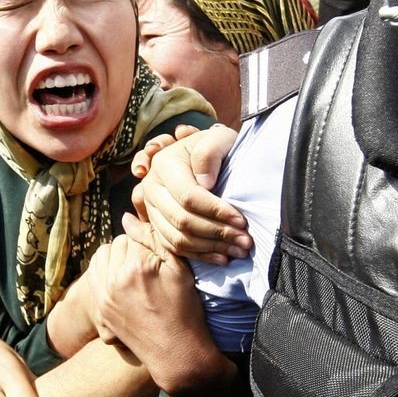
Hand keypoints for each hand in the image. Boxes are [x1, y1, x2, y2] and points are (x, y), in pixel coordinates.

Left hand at [88, 214, 223, 394]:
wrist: (174, 350)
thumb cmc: (184, 308)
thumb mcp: (179, 269)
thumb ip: (154, 239)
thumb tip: (128, 216)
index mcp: (137, 266)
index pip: (135, 233)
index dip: (149, 241)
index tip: (158, 254)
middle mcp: (115, 280)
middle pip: (118, 243)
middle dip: (132, 248)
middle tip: (148, 263)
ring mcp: (104, 296)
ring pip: (102, 256)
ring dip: (116, 257)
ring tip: (134, 269)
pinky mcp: (100, 309)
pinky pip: (94, 276)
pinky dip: (105, 271)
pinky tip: (121, 279)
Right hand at [129, 125, 250, 263]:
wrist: (207, 156)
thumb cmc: (216, 146)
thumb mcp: (218, 138)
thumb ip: (209, 153)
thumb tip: (205, 183)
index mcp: (164, 164)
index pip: (188, 196)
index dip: (215, 211)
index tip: (241, 220)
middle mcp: (151, 187)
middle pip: (182, 220)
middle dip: (217, 233)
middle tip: (245, 239)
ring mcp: (151, 209)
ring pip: (178, 237)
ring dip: (211, 247)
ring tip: (239, 249)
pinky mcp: (157, 225)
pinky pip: (175, 247)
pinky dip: (201, 255)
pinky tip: (223, 257)